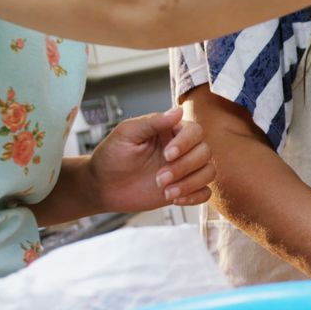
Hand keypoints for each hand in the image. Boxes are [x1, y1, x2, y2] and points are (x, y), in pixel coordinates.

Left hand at [89, 107, 214, 210]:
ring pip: (208, 172)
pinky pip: (205, 193)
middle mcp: (182, 149)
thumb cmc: (111, 156)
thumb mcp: (127, 134)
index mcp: (170, 132)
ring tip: (166, 191)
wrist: (102, 186)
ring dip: (190, 183)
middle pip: (205, 152)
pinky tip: (174, 198)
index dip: (186, 143)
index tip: (167, 155)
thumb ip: (152, 122)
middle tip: (159, 178)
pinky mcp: (184, 189)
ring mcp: (184, 170)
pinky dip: (195, 196)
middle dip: (184, 167)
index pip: (195, 131)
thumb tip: (178, 110)